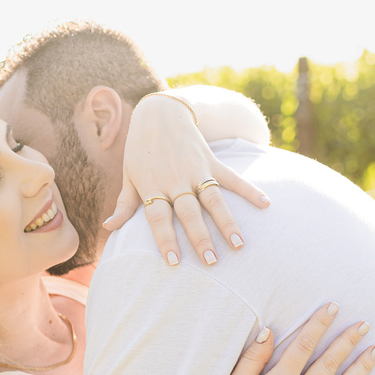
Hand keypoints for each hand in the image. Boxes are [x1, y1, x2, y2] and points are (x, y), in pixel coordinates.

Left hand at [108, 93, 271, 265]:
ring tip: (239, 244)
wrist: (160, 113)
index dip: (166, 240)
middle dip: (200, 238)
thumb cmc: (141, 150)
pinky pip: (233, 178)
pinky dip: (249, 190)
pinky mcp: (212, 161)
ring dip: (227, 222)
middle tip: (211, 262)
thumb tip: (108, 228)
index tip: (175, 262)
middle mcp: (176, 181)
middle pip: (189, 213)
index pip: (158, 218)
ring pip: (213, 200)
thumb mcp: (129, 175)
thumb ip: (124, 205)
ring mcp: (196, 171)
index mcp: (153, 187)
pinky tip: (265, 204)